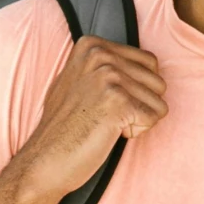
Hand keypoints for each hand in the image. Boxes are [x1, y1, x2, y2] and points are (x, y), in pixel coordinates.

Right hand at [14, 36, 165, 198]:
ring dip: (138, 119)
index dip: (136, 89)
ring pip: (158, 101)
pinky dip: (136, 131)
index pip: (149, 62)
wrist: (45, 158)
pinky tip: (108, 133)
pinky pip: (154, 117)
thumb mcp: (79, 78)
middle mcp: (100, 54)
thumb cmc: (64, 125)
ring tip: (105, 123)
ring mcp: (109, 76)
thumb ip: (105, 65)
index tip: (105, 102)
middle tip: (106, 116)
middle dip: (140, 105)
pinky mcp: (118, 101)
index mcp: (93, 45)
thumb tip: (146, 63)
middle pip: (157, 81)